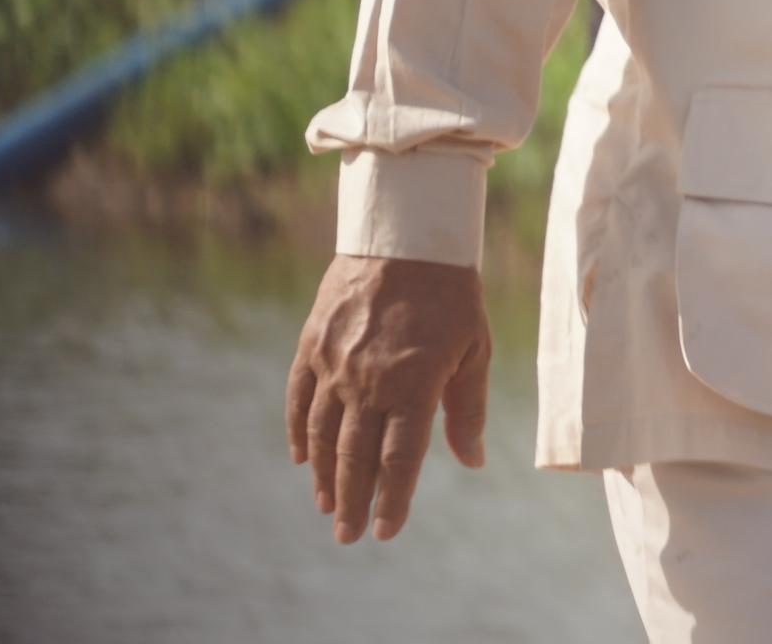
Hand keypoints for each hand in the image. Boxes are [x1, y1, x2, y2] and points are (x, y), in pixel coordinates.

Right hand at [285, 251, 490, 545]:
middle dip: (353, 502)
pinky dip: (297, 433)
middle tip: (348, 535)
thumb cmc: (453, 295)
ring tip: (328, 505)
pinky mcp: (312, 346)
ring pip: (321, 436)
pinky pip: (297, 400)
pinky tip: (300, 459)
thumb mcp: (475, 349)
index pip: (399, 460)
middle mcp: (369, 381)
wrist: (407, 236)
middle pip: (354, 457)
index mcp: (415, 384)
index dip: (392, 501)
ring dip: (322, 476)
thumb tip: (472, 462)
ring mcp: (335, 365)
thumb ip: (468, 409)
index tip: (386, 532)